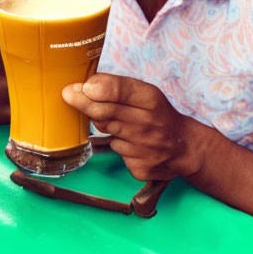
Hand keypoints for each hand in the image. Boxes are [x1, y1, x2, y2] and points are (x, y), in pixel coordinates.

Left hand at [62, 73, 203, 181]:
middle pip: (106, 112)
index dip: (99, 88)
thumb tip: (84, 86)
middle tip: (68, 94)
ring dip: (105, 125)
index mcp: (151, 99)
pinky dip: (119, 146)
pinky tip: (132, 143)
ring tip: (121, 121)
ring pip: (108, 132)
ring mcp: (145, 148)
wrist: (184, 147)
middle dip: (83, 102)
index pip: (121, 90)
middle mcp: (149, 123)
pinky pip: (117, 153)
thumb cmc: (157, 114)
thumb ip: (116, 86)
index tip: (83, 87)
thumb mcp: (145, 93)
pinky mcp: (140, 168)